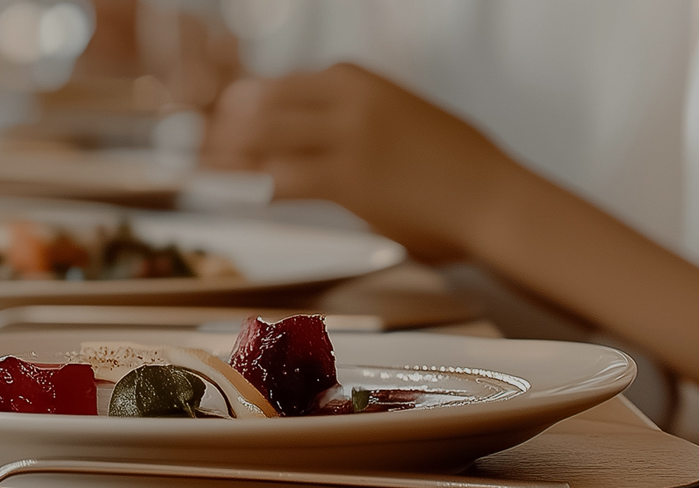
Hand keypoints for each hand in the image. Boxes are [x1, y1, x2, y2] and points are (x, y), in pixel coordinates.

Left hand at [203, 63, 530, 261]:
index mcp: (356, 78)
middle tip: (205, 153)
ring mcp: (347, 137)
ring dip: (231, 158)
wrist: (494, 196)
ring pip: (263, 136)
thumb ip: (352, 111)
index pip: (278, 84)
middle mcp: (347, 99)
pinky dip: (256, 187)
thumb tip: (305, 126)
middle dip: (224, 128)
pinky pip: (283, 179)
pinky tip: (250, 197)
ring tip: (215, 175)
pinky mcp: (349, 179)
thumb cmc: (453, 162)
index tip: (220, 126)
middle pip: (259, 103)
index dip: (241, 107)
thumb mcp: (398, 112)